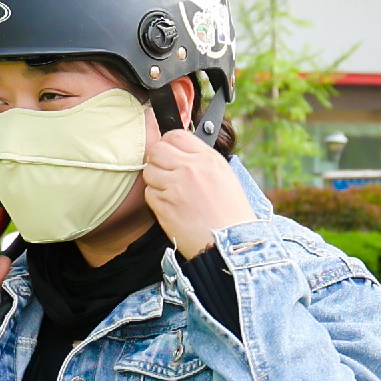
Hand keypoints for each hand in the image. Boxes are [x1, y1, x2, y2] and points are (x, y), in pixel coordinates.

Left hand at [142, 128, 246, 259]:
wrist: (231, 244)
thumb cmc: (232, 213)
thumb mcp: (225, 176)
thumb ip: (202, 160)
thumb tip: (182, 152)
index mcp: (208, 159)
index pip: (175, 135)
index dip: (169, 143)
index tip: (170, 153)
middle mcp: (190, 169)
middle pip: (157, 150)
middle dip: (157, 160)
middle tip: (165, 172)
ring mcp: (175, 187)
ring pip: (149, 171)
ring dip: (155, 180)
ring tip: (169, 191)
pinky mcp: (164, 206)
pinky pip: (149, 194)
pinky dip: (156, 199)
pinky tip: (171, 206)